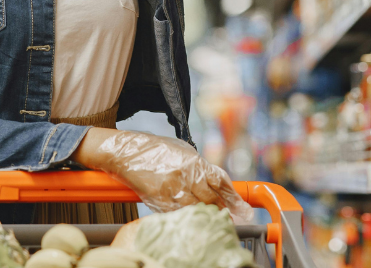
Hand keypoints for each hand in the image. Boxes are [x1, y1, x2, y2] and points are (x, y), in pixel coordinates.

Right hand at [74, 129, 253, 220]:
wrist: (127, 153)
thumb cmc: (156, 150)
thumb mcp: (182, 151)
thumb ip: (200, 166)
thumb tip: (217, 182)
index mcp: (193, 161)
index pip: (220, 181)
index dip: (233, 196)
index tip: (242, 208)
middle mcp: (185, 175)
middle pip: (211, 198)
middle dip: (222, 209)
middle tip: (230, 217)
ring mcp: (172, 188)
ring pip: (196, 208)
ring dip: (206, 214)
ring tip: (213, 220)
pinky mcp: (159, 200)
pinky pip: (178, 213)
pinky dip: (187, 216)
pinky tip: (192, 219)